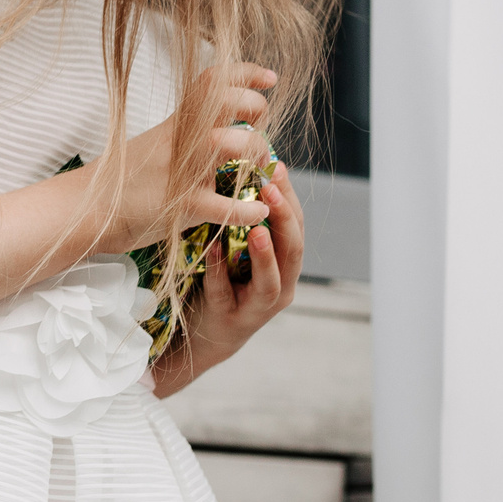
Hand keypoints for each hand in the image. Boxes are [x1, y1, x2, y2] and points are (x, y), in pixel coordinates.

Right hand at [83, 64, 277, 255]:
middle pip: (229, 101)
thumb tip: (224, 131)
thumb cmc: (125, 180)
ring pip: (235, 144)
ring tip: (258, 172)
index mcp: (177, 123)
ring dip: (258, 155)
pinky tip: (255, 212)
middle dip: (256, 110)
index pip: (213, 81)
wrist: (87, 207)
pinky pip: (227, 205)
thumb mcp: (156, 144)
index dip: (246, 73)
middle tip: (259, 131)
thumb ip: (188, 135)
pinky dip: (248, 210)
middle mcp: (182, 139)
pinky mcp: (183, 204)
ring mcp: (183, 170)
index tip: (269, 78)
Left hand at [152, 159, 305, 394]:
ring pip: (270, 282)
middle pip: (292, 251)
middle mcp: (280, 287)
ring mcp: (257, 307)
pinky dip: (218, 272)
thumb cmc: (226, 282)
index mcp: (286, 265)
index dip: (289, 198)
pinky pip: (225, 294)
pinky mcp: (230, 319)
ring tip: (257, 228)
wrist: (206, 335)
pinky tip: (210, 250)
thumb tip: (249, 170)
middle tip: (269, 189)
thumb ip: (248, 221)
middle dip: (283, 219)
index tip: (277, 167)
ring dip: (265, 254)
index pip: (296, 227)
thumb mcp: (242, 251)